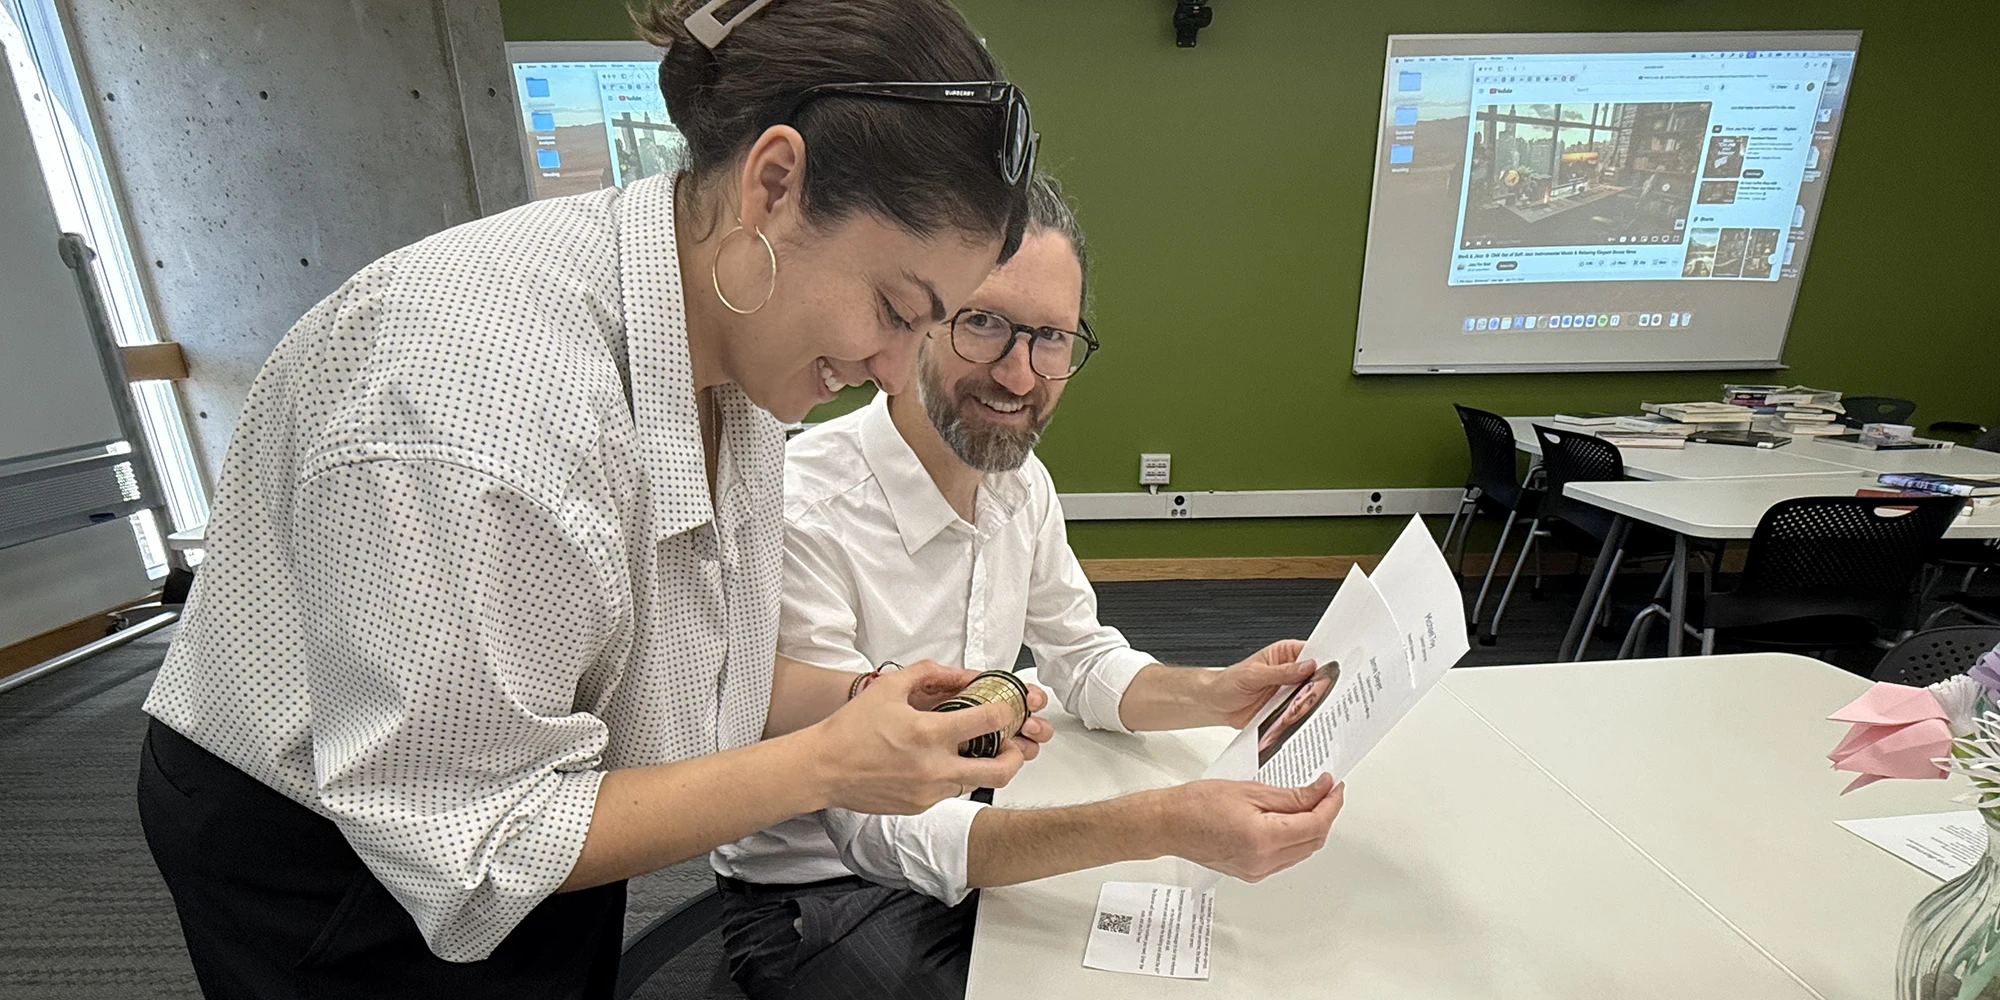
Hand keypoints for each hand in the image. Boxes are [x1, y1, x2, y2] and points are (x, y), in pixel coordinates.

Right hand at [808, 663, 1049, 813]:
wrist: (822, 768)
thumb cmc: (850, 729)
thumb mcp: (890, 688)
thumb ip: (929, 673)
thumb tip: (960, 674)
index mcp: (928, 734)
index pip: (988, 722)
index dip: (1005, 712)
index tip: (1004, 709)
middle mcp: (934, 767)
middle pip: (1000, 771)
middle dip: (1016, 757)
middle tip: (1013, 746)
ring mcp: (928, 792)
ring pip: (975, 782)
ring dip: (982, 767)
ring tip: (973, 752)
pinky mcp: (919, 806)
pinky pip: (949, 792)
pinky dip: (952, 776)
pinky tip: (936, 763)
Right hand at [1150, 775, 1343, 881]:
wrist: (1168, 824)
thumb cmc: (1197, 804)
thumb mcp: (1250, 790)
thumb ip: (1290, 795)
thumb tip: (1320, 791)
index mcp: (1264, 839)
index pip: (1315, 824)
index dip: (1331, 803)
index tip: (1334, 786)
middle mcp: (1263, 861)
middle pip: (1313, 841)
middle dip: (1325, 815)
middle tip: (1327, 791)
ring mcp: (1257, 870)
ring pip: (1302, 851)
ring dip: (1312, 828)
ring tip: (1311, 802)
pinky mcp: (1251, 872)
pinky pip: (1285, 858)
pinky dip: (1296, 839)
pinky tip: (1292, 820)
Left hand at [1211, 640, 1314, 728]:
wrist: (1216, 705)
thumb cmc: (1228, 683)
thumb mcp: (1253, 674)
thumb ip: (1280, 672)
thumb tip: (1306, 667)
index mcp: (1283, 653)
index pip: (1310, 651)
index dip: (1321, 658)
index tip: (1329, 668)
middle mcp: (1289, 671)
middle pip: (1314, 675)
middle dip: (1319, 683)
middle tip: (1319, 689)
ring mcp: (1288, 690)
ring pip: (1309, 695)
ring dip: (1310, 701)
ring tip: (1306, 704)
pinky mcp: (1286, 708)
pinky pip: (1299, 711)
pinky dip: (1301, 715)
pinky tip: (1301, 716)